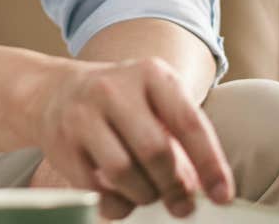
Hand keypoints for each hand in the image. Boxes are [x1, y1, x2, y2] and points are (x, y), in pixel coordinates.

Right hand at [25, 59, 234, 219]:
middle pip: (155, 151)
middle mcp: (113, 89)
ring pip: (124, 173)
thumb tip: (202, 189)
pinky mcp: (62, 144)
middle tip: (183, 205)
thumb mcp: (155, 103)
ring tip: (149, 194)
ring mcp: (82, 115)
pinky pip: (97, 188)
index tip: (223, 195)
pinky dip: (117, 202)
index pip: (188, 122)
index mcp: (150, 74)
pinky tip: (122, 196)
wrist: (55, 92)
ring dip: (145, 195)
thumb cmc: (121, 104)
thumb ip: (180, 138)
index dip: (210, 163)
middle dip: (175, 186)